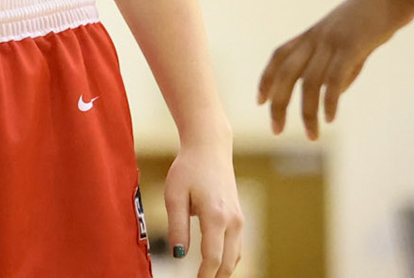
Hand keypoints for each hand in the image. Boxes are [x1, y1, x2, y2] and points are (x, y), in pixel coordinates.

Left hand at [163, 139, 241, 277]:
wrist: (209, 149)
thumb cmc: (188, 169)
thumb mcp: (174, 196)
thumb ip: (177, 227)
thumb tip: (178, 255)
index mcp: (216, 216)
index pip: (212, 258)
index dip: (203, 276)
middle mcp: (233, 221)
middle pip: (228, 262)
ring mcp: (239, 220)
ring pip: (235, 257)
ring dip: (222, 271)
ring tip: (205, 277)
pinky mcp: (239, 218)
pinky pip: (236, 247)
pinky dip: (227, 259)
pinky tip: (214, 265)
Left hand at [257, 0, 413, 137]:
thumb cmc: (377, 16)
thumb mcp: (354, 42)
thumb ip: (342, 66)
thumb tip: (334, 93)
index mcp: (313, 34)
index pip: (279, 57)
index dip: (267, 78)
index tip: (260, 101)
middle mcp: (316, 37)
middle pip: (286, 73)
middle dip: (278, 103)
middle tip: (275, 130)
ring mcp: (332, 41)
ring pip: (309, 82)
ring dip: (307, 112)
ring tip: (311, 135)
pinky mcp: (351, 45)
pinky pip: (333, 78)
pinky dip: (329, 100)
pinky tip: (330, 118)